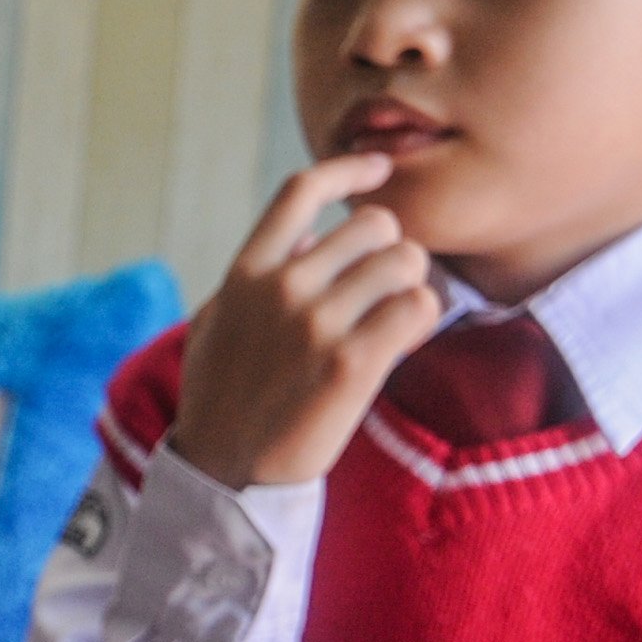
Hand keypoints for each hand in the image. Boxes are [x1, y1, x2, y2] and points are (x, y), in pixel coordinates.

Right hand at [170, 153, 444, 487]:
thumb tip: (304, 241)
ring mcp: (317, 325)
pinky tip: (404, 339)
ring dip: (410, 284)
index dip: (348, 168)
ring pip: (404, 261)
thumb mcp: (218, 324)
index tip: (378, 168)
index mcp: (246, 273)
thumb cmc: (221, 401)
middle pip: (372, 224)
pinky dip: (422, 318)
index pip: (301, 191)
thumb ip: (255, 277)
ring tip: (394, 315)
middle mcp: (283, 288)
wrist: (226, 473)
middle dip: (388, 250)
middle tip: (383, 287)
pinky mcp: (353, 364)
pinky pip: (420, 307)